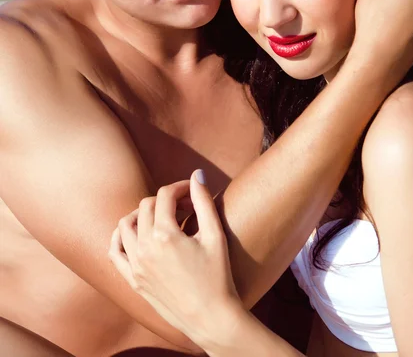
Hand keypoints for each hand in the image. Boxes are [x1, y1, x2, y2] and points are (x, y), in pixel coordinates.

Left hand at [109, 171, 242, 347]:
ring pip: (126, 224)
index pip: (165, 196)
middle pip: (146, 206)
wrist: (211, 319)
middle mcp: (144, 248)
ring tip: (162, 217)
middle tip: (185, 205)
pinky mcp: (133, 280)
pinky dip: (120, 237)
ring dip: (142, 213)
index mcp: (165, 235)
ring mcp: (135, 265)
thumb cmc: (218, 277)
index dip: (180, 187)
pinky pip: (114, 251)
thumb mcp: (215, 235)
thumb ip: (203, 201)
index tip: (192, 191)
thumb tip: (196, 174)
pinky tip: (137, 234)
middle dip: (165, 199)